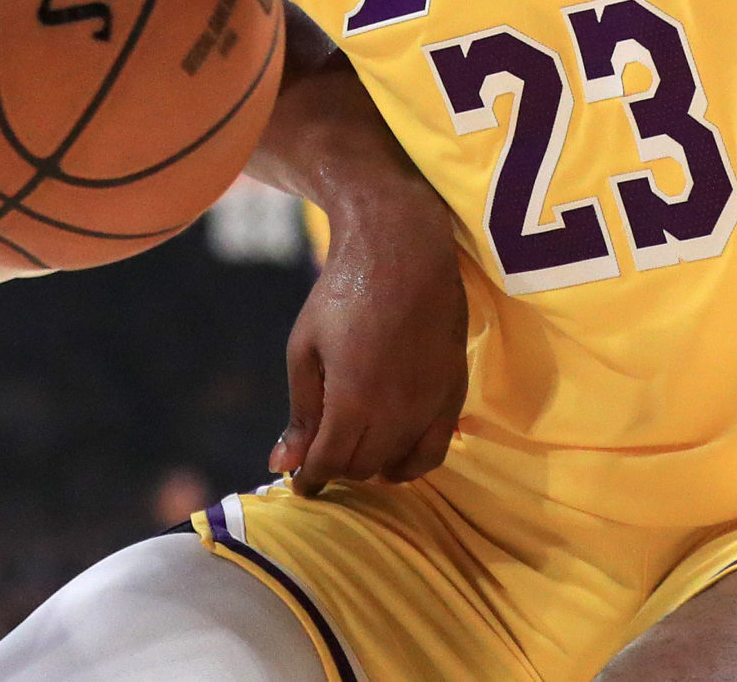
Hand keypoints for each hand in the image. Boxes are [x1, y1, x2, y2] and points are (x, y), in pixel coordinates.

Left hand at [270, 190, 469, 488]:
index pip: (329, 462)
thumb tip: (282, 466)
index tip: (299, 483)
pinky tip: (393, 457)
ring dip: (371, 466)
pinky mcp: (454, 394)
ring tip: (352, 452)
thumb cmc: (341, 294)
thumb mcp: (305, 349)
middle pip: (362, 467)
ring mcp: (430, 405)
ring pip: (397, 465)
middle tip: (320, 460)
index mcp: (353, 399)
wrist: (401, 252)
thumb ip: (300, 412)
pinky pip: (435, 451)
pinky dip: (411, 464)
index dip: (310, 478)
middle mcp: (397, 411)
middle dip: (337, 470)